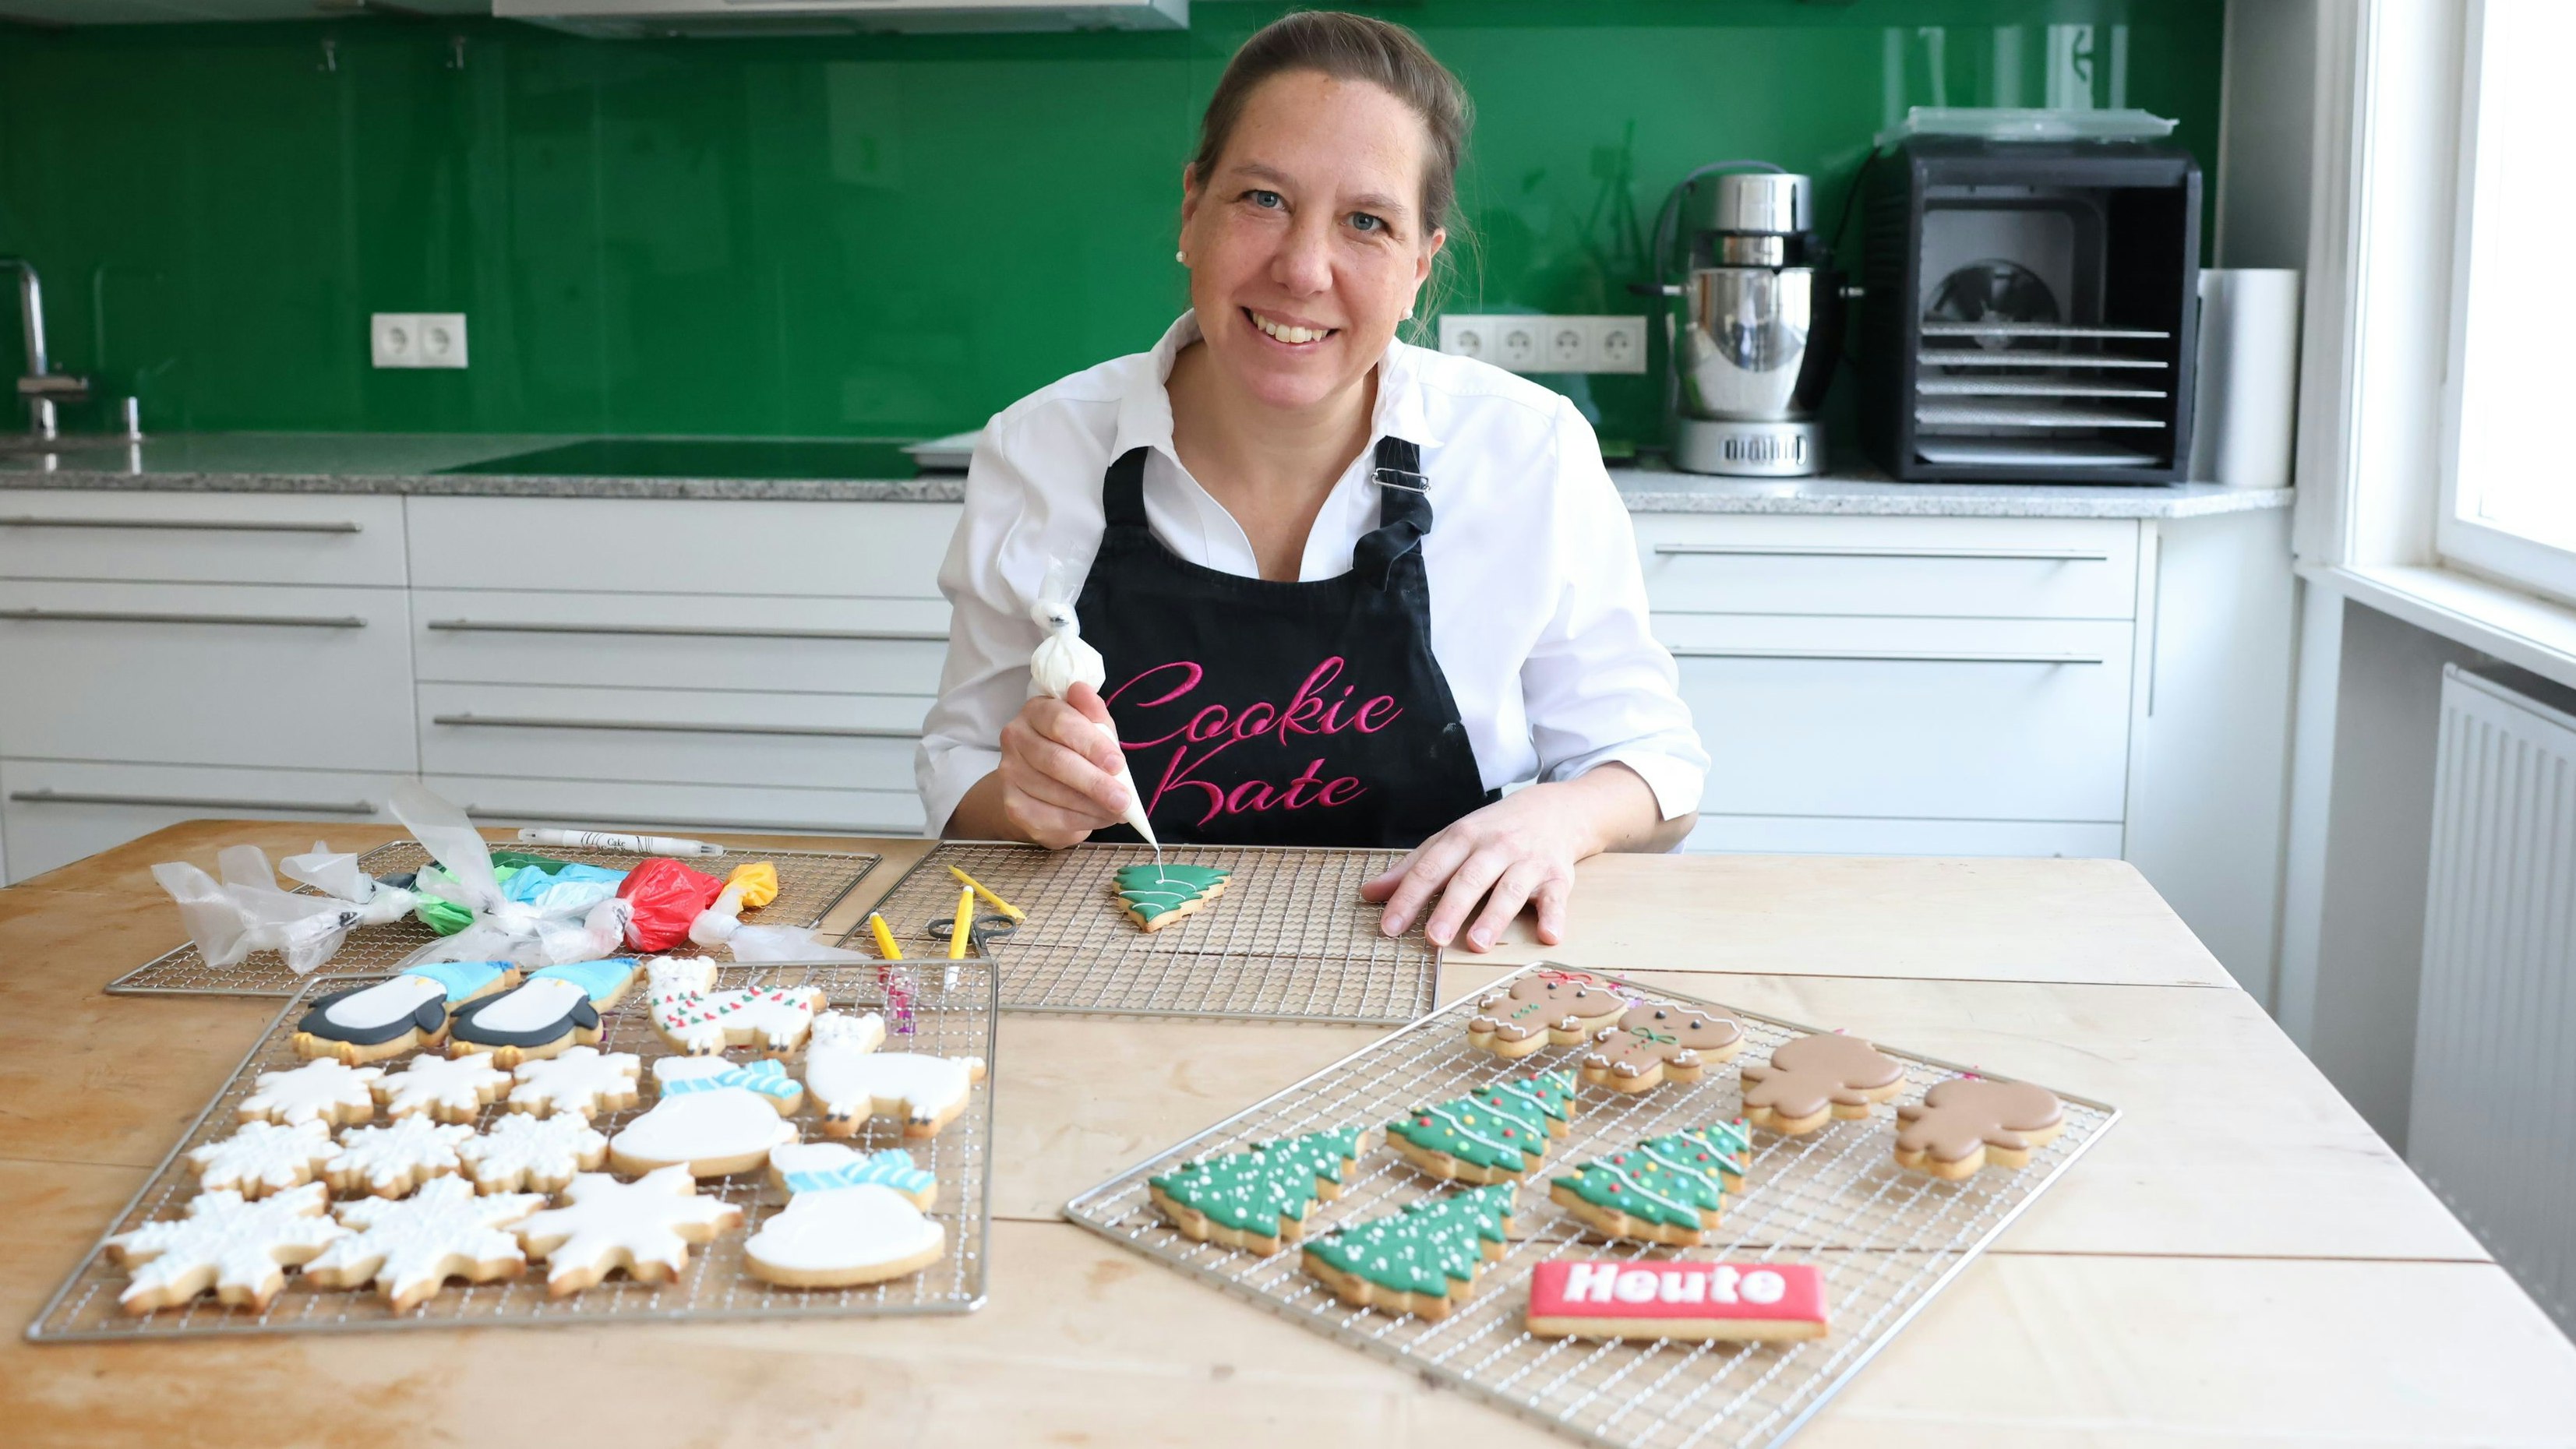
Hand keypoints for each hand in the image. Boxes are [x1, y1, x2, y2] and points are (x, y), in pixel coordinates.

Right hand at [993, 683, 1135, 849]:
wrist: (1040, 784)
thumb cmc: (1073, 748)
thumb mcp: (1089, 726)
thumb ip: (1091, 712)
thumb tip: (1083, 690)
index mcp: (1036, 711)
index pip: (1060, 723)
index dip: (1091, 744)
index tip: (1118, 763)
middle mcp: (1015, 738)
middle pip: (1056, 761)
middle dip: (1095, 783)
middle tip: (1123, 800)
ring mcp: (1010, 774)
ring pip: (1055, 794)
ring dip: (1093, 806)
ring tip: (1119, 811)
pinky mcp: (1014, 806)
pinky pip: (1051, 818)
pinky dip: (1082, 821)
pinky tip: (1101, 819)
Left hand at [1361, 784, 1598, 952]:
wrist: (1555, 809)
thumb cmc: (1494, 831)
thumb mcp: (1451, 839)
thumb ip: (1413, 868)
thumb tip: (1369, 893)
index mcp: (1463, 837)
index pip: (1430, 868)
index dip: (1408, 898)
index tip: (1389, 928)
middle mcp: (1495, 847)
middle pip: (1469, 879)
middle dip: (1450, 908)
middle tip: (1433, 938)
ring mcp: (1528, 862)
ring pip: (1509, 889)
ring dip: (1494, 916)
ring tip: (1477, 943)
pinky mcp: (1558, 876)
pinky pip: (1556, 898)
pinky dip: (1554, 916)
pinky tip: (1548, 936)